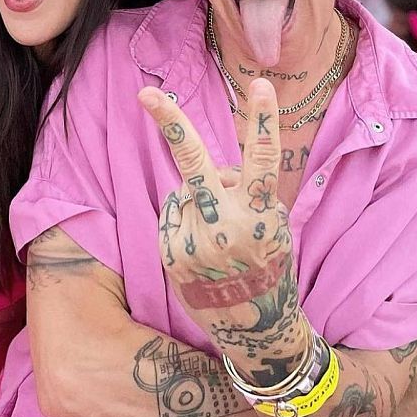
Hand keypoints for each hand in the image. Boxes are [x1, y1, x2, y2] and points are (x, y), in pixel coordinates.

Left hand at [140, 78, 295, 338]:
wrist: (256, 332)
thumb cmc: (268, 267)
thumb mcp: (272, 227)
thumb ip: (246, 194)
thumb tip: (212, 172)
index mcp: (261, 216)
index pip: (263, 160)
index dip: (263, 120)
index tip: (260, 84)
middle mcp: (225, 226)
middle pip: (194, 163)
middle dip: (170, 123)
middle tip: (144, 94)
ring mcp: (194, 241)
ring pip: (188, 190)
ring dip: (200, 202)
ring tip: (219, 240)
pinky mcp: (172, 253)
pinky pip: (175, 214)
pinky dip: (186, 222)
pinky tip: (202, 252)